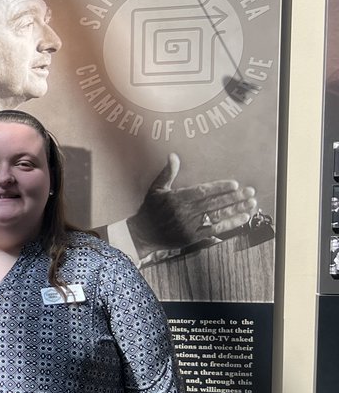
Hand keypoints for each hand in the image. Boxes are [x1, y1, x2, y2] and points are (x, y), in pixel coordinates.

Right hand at [127, 153, 256, 258]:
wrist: (141, 235)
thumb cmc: (149, 210)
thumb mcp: (156, 189)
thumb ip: (167, 172)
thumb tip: (173, 155)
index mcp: (176, 199)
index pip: (203, 191)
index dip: (220, 188)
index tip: (235, 184)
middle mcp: (184, 212)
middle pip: (214, 204)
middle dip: (234, 198)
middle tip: (250, 192)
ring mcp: (189, 226)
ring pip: (217, 216)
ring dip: (236, 210)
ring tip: (251, 204)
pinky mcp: (192, 238)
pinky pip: (215, 230)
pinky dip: (230, 225)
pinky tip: (242, 218)